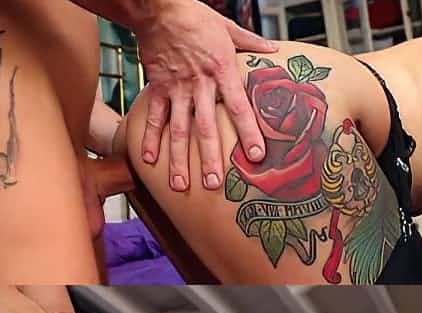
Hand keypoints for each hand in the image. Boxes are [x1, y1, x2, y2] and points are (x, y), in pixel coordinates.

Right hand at [136, 0, 276, 191]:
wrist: (159, 7)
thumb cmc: (195, 16)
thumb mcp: (227, 27)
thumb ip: (250, 43)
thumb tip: (272, 52)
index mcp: (221, 70)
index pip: (239, 107)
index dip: (248, 132)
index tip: (256, 156)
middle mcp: (199, 84)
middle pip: (206, 127)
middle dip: (210, 158)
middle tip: (215, 183)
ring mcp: (176, 88)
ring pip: (178, 130)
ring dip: (179, 160)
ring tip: (181, 185)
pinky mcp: (157, 87)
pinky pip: (154, 117)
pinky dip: (151, 139)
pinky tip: (149, 161)